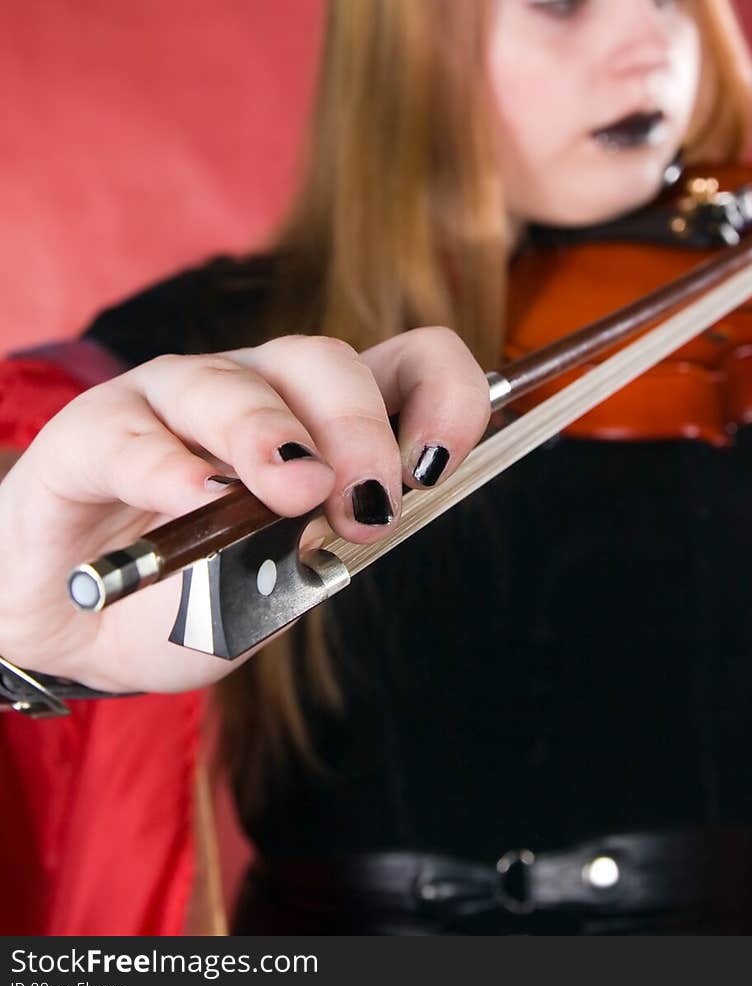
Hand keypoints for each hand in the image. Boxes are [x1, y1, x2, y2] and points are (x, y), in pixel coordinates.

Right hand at [0, 329, 489, 694]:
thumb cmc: (186, 598)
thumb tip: (346, 529)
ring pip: (234, 383)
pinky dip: (169, 466)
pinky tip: (193, 500)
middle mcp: (255, 392)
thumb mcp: (271, 596)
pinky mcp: (95, 429)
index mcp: (320, 422)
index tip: (437, 468)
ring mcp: (172, 399)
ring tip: (294, 496)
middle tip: (366, 509)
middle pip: (323, 360)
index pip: (407, 365)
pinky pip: (135, 432)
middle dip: (359, 430)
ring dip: (273, 436)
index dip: (442, 397)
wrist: (74, 625)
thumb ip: (310, 564)